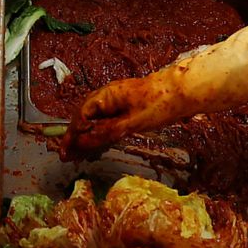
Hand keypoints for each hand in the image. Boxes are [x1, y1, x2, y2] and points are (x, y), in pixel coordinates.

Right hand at [61, 67, 189, 156]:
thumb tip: (80, 142)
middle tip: (68, 156)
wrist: (182, 91)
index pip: (80, 117)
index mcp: (105, 96)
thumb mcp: (129, 124)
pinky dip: (99, 131)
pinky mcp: (127, 104)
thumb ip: (104, 133)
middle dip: (75, 136)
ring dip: (86, 135)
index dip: (71, 136)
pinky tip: (99, 142)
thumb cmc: (157, 105)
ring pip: (94, 117)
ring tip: (79, 153)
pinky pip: (106, 117)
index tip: (64, 153)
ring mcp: (117, 98)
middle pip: (84, 116)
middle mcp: (107, 95)